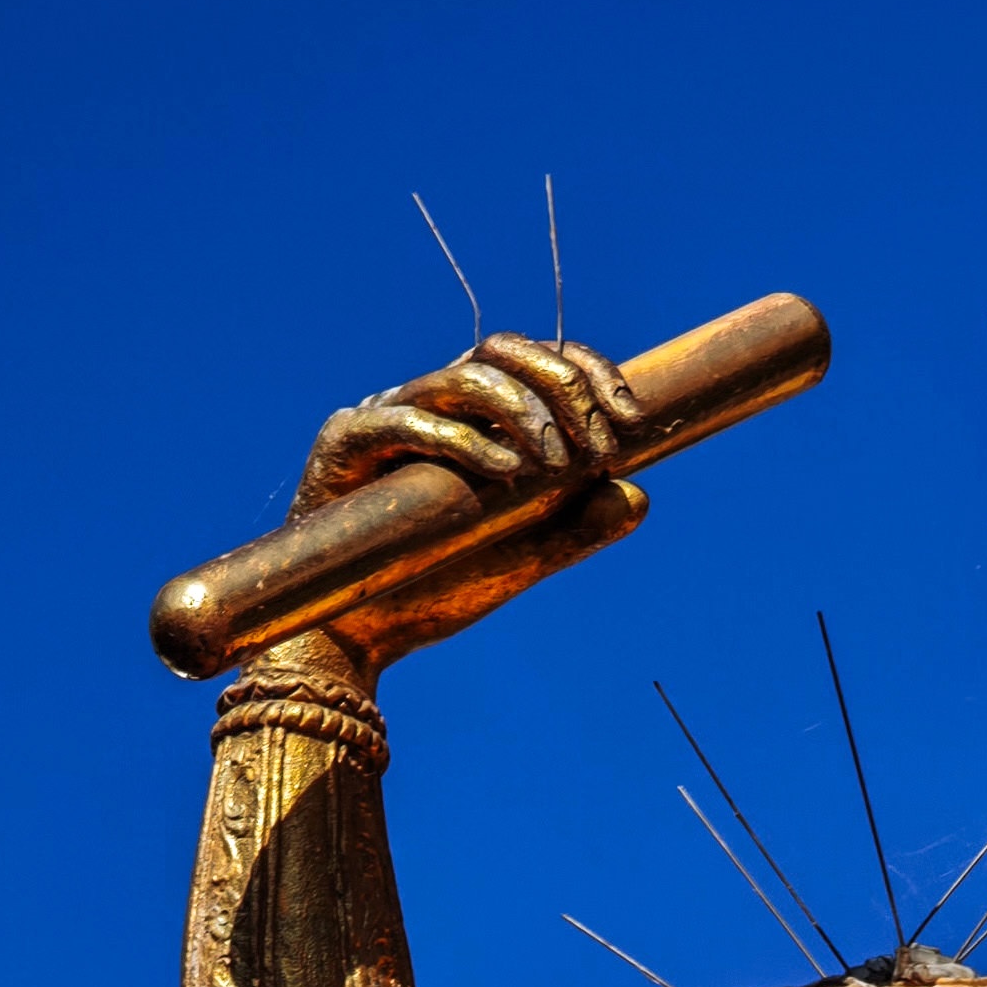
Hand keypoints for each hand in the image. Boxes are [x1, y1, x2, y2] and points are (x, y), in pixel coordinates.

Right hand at [289, 333, 648, 667]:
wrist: (356, 637)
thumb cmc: (433, 589)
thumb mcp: (519, 560)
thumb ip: (574, 529)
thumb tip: (638, 496)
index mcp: (473, 417)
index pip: (535, 363)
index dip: (587, 373)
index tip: (632, 420)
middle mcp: (432, 404)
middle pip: (503, 349)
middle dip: (563, 385)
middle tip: (599, 442)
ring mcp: (388, 415)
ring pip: (464, 375)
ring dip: (524, 412)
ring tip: (556, 465)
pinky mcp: (348, 440)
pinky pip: (409, 422)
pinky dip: (467, 444)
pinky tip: (507, 476)